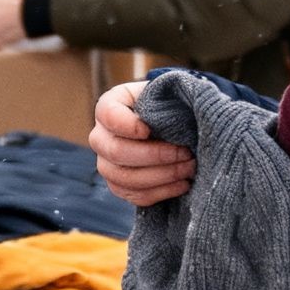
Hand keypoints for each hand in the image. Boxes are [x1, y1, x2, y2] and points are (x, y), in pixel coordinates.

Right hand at [88, 79, 195, 206]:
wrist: (168, 125)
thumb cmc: (166, 105)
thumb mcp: (164, 93)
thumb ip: (167, 97)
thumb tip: (181, 114)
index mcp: (108, 107)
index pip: (108, 115)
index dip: (127, 125)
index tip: (149, 130)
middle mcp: (100, 137)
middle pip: (117, 152)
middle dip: (156, 155)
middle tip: (186, 153)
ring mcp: (106, 165)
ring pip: (126, 178)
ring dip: (163, 175)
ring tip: (189, 168)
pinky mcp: (119, 187)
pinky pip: (136, 196)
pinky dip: (162, 192)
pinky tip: (183, 183)